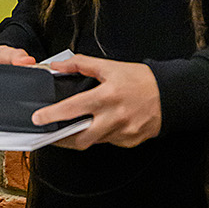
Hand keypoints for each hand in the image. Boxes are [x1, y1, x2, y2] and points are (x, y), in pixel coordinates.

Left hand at [30, 53, 161, 149]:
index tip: (39, 119)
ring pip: (94, 142)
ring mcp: (123, 133)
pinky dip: (101, 136)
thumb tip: (58, 66)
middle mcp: (114, 118)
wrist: (169, 94)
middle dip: (62, 140)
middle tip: (51, 135)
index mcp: (107, 97)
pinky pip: (109, 142)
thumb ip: (81, 65)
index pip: (73, 109)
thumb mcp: (109, 66)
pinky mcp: (130, 142)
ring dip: (82, 137)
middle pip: (81, 138)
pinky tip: (100, 126)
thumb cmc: (140, 79)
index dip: (53, 115)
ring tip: (72, 129)